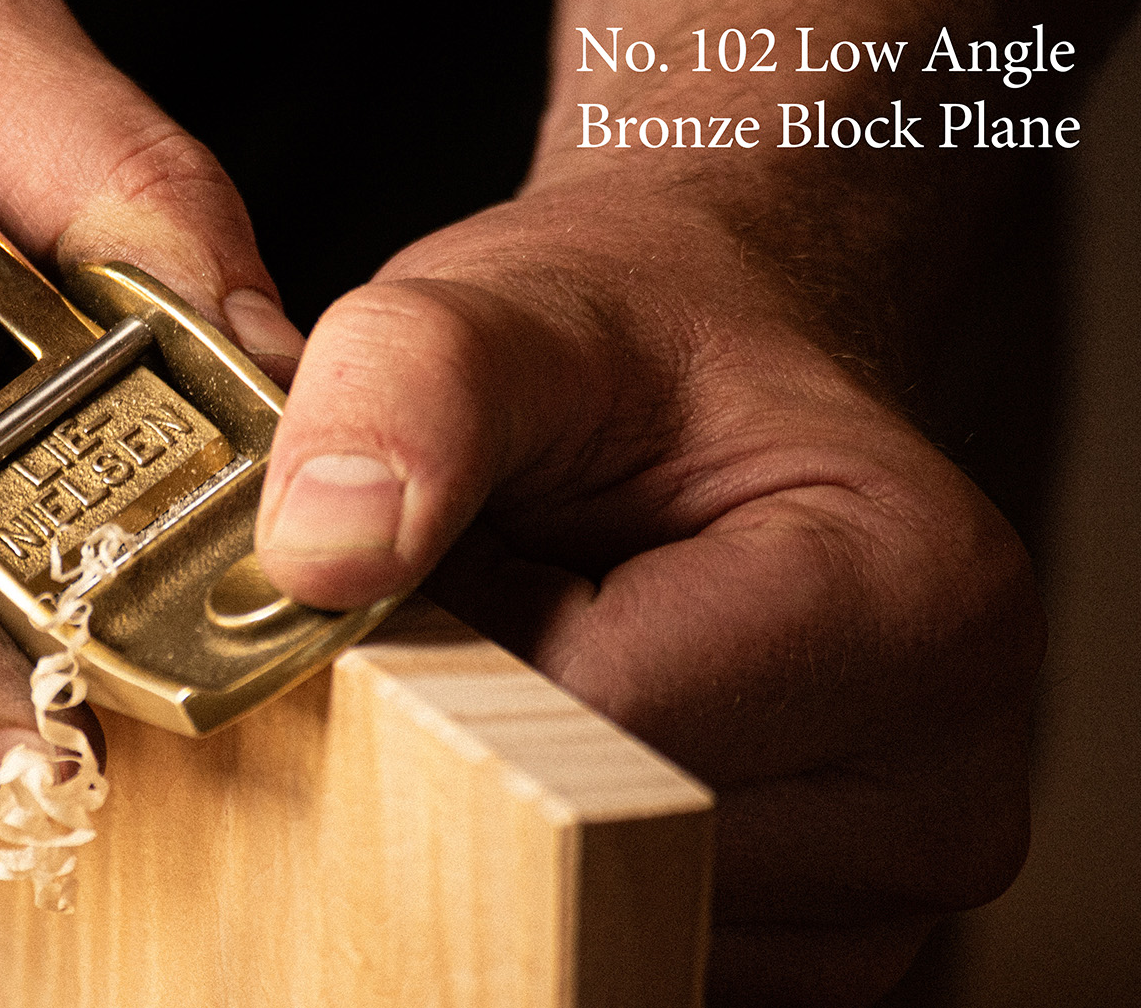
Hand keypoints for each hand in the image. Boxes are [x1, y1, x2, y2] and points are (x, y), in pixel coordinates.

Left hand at [254, 179, 1040, 1005]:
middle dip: (471, 732)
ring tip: (535, 654)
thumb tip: (317, 552)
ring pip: (584, 909)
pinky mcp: (812, 944)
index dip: (442, 662)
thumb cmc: (636, 344)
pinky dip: (546, 846)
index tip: (407, 577)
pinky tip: (563, 731)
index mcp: (909, 603)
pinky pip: (609, 938)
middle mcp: (938, 781)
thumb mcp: (513, 311)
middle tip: (473, 602)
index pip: (590, 721)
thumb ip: (410, 390)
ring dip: (505, 792)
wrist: (720, 371)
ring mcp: (884, 893)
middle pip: (591, 839)